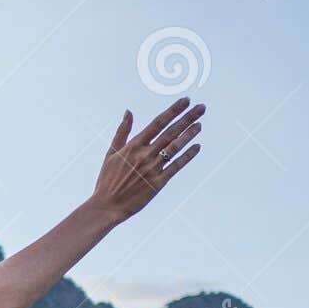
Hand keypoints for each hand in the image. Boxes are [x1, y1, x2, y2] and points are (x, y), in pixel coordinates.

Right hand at [90, 98, 203, 224]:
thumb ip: (122, 132)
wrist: (107, 206)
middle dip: (187, 119)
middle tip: (201, 108)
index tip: (185, 101)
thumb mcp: (111, 153)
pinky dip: (187, 156)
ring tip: (200, 125)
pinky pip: (176, 166)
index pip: (158, 123)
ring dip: (189, 135)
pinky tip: (197, 147)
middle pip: (170, 132)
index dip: (173, 111)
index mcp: (134, 146)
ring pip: (175, 148)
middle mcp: (145, 155)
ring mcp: (152, 169)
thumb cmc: (107, 180)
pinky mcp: (158, 183)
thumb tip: (128, 112)